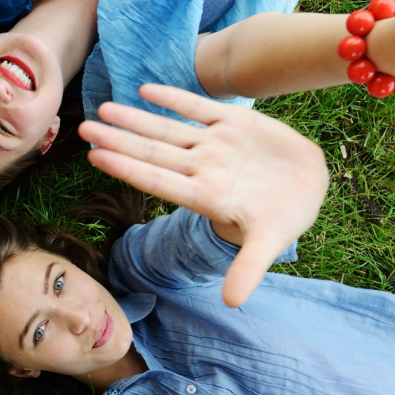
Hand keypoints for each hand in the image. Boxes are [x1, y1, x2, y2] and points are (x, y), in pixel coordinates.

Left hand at [82, 84, 328, 306]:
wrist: (310, 184)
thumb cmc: (285, 216)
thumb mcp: (269, 243)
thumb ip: (248, 268)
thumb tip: (232, 304)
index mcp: (207, 195)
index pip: (157, 182)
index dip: (127, 169)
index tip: (95, 157)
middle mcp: (204, 168)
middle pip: (153, 153)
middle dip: (119, 141)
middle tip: (83, 128)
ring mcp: (216, 144)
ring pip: (168, 129)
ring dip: (136, 118)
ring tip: (104, 108)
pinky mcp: (234, 122)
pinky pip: (198, 107)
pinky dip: (174, 98)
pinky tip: (145, 89)